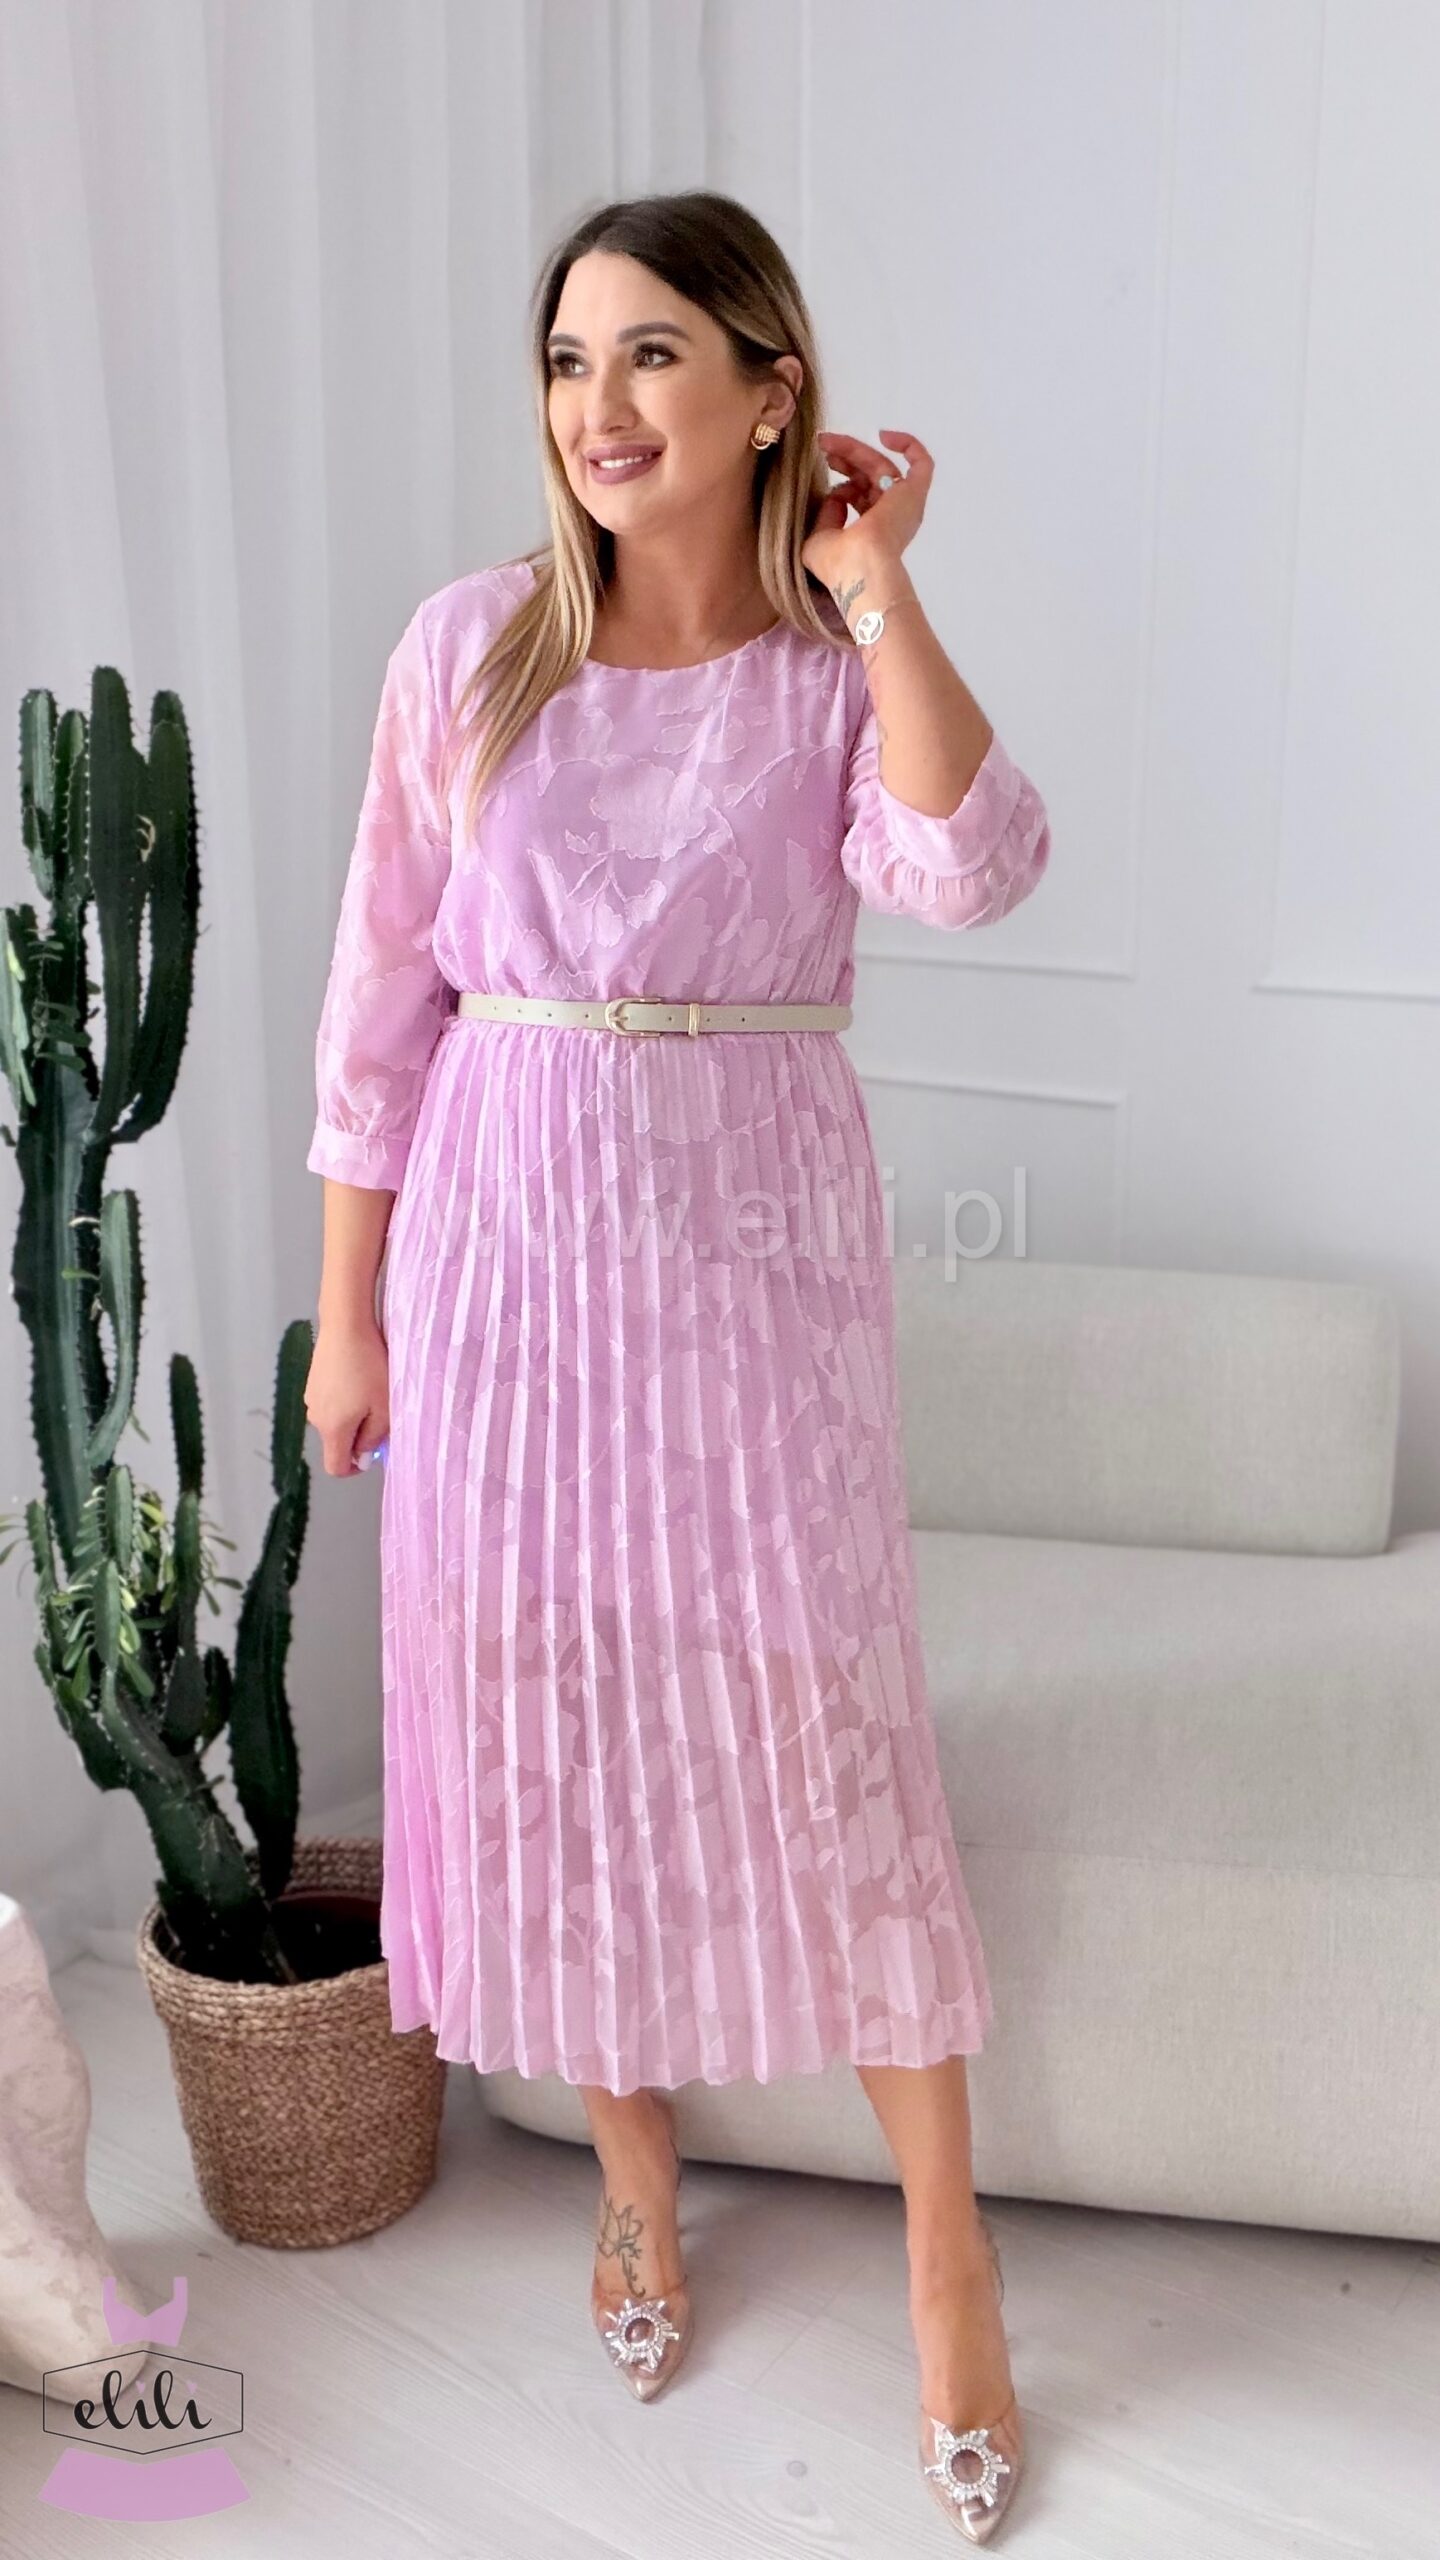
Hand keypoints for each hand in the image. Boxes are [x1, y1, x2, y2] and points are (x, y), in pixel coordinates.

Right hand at [305, 1318, 390, 1476]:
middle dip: (358, 1436)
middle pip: (336, 1441)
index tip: (373, 1454)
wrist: (346, 1324)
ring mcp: (311, 1396)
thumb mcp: (383, 1407)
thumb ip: (374, 1437)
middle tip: (381, 1412)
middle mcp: (315, 1417)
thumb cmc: (369, 1367)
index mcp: (332, 1429)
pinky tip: (358, 1375)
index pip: (336, 1467)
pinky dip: (344, 1397)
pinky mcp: (313, 1379)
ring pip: (334, 1419)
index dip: (355, 1469)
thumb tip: (364, 1454)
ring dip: (353, 1414)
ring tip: (372, 1389)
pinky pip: (330, 1400)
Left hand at [801, 428, 931, 605]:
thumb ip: (825, 516)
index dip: (842, 483)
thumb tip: (835, 495)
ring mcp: (904, 504)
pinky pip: (922, 464)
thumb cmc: (839, 563)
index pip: (861, 498)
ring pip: (884, 466)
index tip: (822, 471)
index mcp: (873, 531)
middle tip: (822, 444)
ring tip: (828, 441)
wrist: (861, 567)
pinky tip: (885, 435)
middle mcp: (891, 517)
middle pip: (870, 477)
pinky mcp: (914, 493)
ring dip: (857, 449)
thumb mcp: (819, 539)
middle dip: (846, 458)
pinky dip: (908, 445)